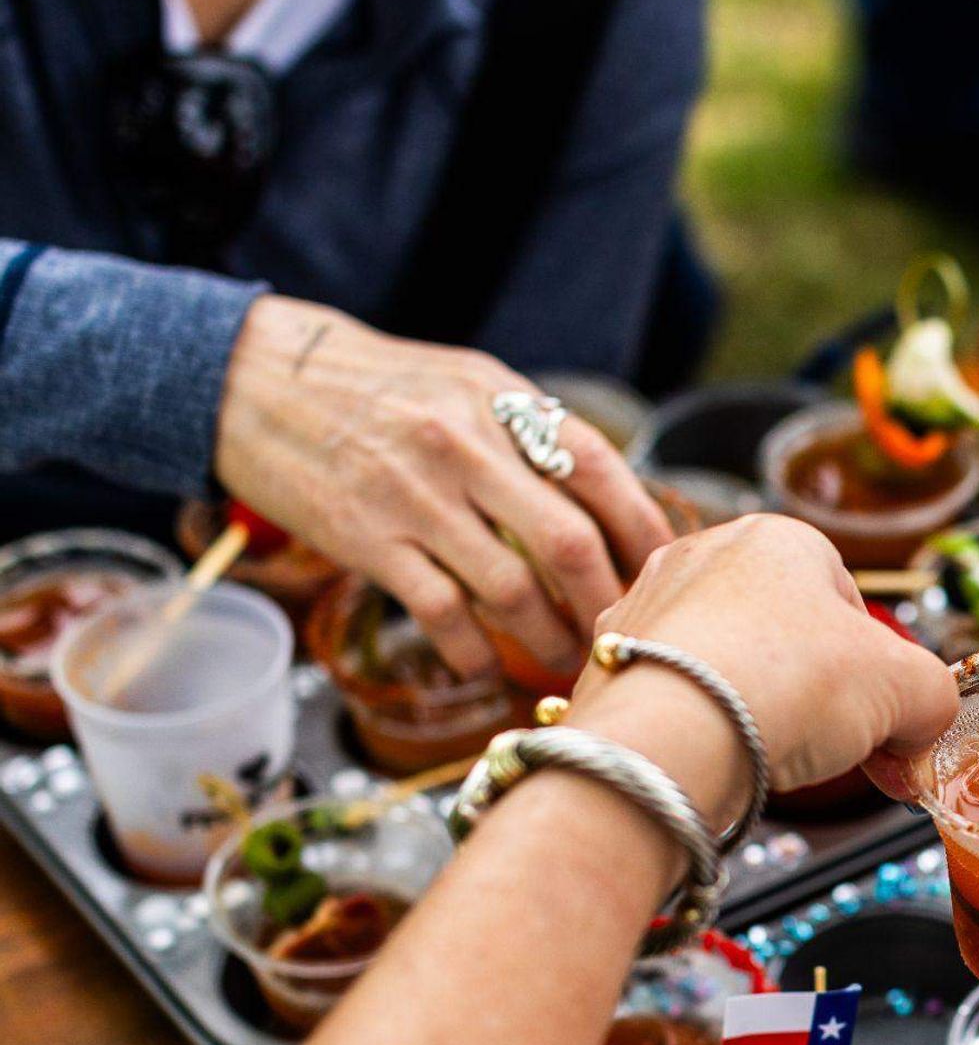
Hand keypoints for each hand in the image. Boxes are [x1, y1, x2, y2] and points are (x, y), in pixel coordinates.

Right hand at [213, 296, 673, 678]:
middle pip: (569, 543)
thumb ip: (530, 432)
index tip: (662, 573)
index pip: (601, 471)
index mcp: (500, 403)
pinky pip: (442, 612)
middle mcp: (466, 447)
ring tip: (565, 662)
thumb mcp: (464, 383)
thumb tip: (607, 499)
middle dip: (606, 602)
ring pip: (511, 590)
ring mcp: (416, 497)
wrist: (250, 378)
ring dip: (548, 639)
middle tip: (621, 635)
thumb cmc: (374, 387)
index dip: (643, 530)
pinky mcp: (367, 539)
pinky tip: (488, 666)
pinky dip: (476, 651)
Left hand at [567, 515, 959, 796]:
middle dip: (822, 698)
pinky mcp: (608, 662)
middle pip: (788, 636)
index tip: (889, 733)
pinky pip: (676, 694)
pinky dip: (702, 727)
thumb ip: (933, 700)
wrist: (667, 737)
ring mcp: (648, 604)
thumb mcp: (909, 690)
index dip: (880, 677)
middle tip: (842, 755)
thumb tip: (923, 727)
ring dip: (761, 711)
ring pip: (730, 664)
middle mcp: (706, 554)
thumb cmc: (791, 685)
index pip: (851, 607)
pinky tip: (715, 761)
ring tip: (776, 761)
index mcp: (782, 538)